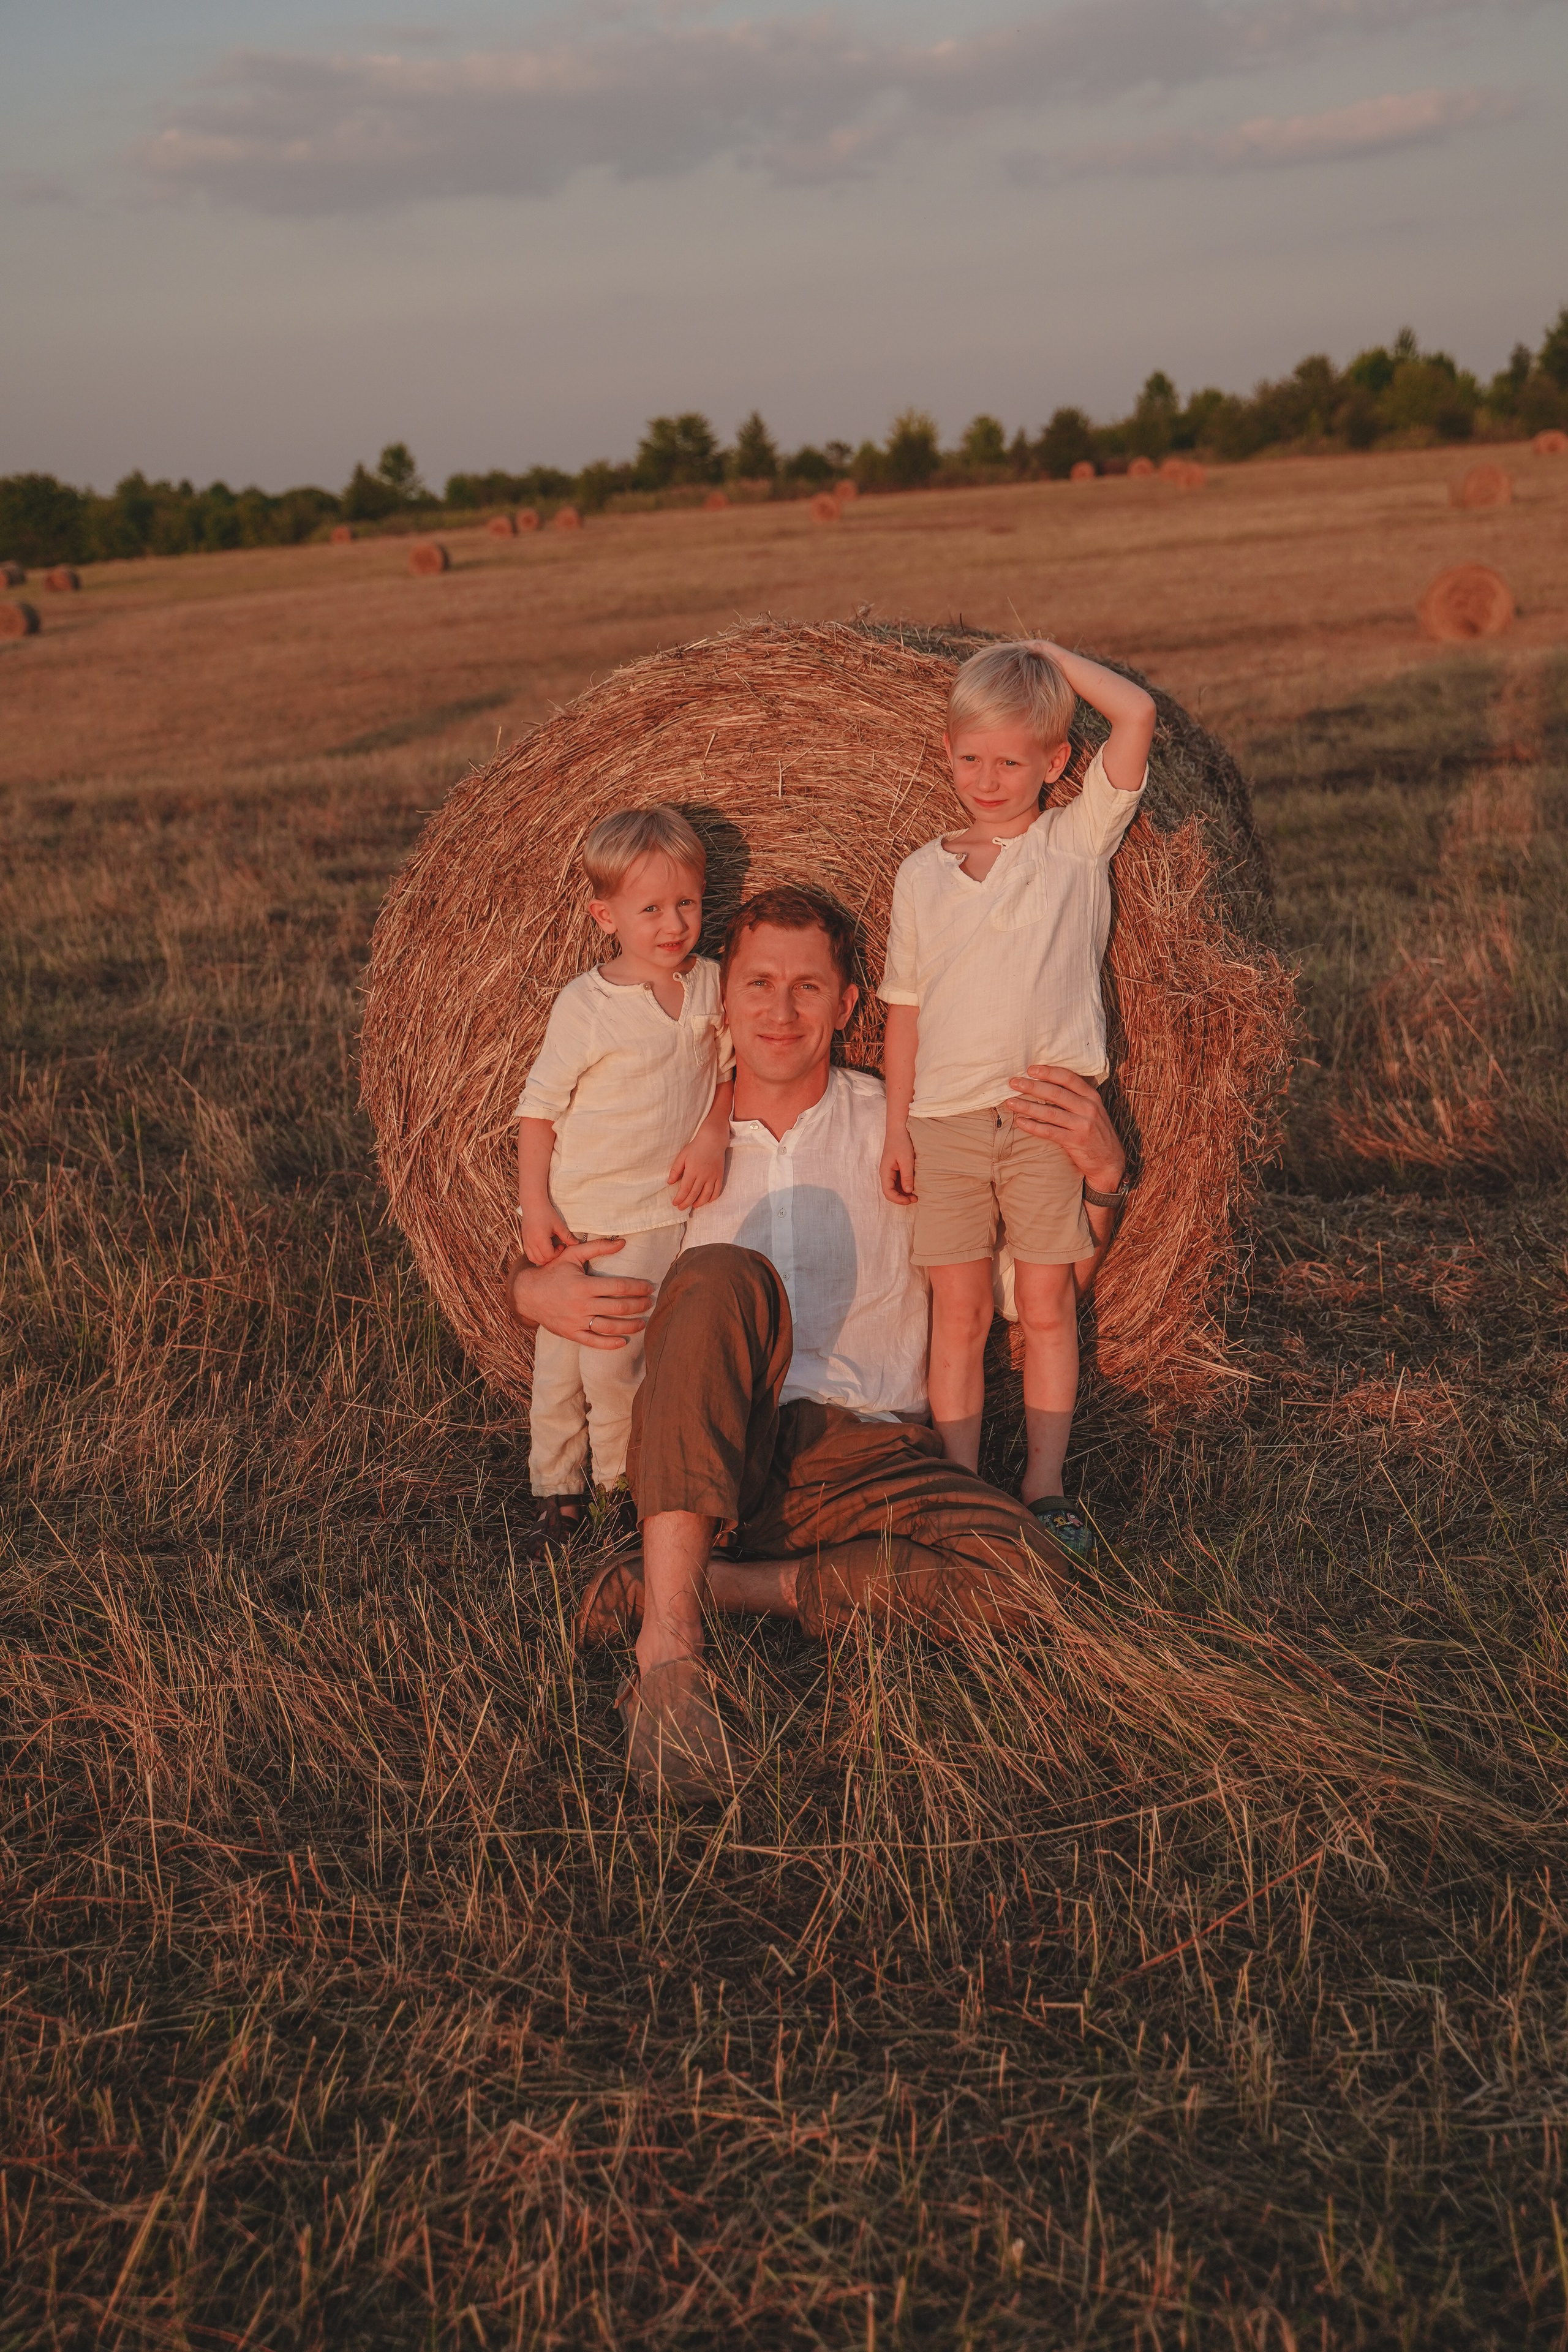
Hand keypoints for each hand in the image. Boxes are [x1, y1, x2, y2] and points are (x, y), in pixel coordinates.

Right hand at [507, 1234, 654, 1349]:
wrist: (527, 1294)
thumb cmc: (553, 1271)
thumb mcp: (572, 1255)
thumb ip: (597, 1247)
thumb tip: (623, 1243)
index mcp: (584, 1285)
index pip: (618, 1287)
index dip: (637, 1288)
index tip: (649, 1287)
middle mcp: (581, 1305)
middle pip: (618, 1308)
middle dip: (638, 1306)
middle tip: (649, 1304)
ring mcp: (576, 1321)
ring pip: (609, 1327)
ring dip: (629, 1326)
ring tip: (642, 1322)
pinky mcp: (571, 1333)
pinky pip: (593, 1342)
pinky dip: (609, 1344)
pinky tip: (623, 1341)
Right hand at [519, 1202, 575, 1266]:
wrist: (533, 1204)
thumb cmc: (546, 1213)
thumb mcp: (559, 1225)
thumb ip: (567, 1236)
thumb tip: (576, 1244)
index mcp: (540, 1239)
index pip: (549, 1255)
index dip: (557, 1253)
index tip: (561, 1245)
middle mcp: (531, 1242)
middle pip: (541, 1259)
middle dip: (551, 1257)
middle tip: (556, 1248)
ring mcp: (526, 1242)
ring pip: (534, 1259)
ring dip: (543, 1258)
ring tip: (550, 1249)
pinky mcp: (524, 1241)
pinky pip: (529, 1254)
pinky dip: (536, 1255)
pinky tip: (543, 1248)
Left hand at [667, 1138, 725, 1212]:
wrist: (713, 1140)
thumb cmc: (696, 1147)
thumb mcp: (682, 1156)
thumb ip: (676, 1170)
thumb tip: (670, 1182)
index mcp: (692, 1171)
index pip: (684, 1189)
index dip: (679, 1198)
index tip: (675, 1203)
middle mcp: (703, 1176)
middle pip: (694, 1194)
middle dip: (686, 1203)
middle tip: (681, 1208)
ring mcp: (712, 1177)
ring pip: (706, 1195)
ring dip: (699, 1203)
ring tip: (693, 1205)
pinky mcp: (720, 1176)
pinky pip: (717, 1191)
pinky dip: (712, 1198)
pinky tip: (707, 1200)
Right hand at [879, 1125, 917, 1205]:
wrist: (898, 1128)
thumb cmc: (901, 1142)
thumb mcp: (906, 1160)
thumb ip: (907, 1176)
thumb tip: (908, 1191)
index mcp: (885, 1172)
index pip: (888, 1192)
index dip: (898, 1200)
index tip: (910, 1200)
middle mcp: (886, 1173)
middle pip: (891, 1192)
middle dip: (902, 1198)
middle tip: (915, 1199)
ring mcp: (890, 1171)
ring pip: (895, 1188)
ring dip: (904, 1193)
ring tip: (916, 1194)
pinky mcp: (895, 1168)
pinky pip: (898, 1181)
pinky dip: (905, 1186)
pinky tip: (914, 1185)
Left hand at [1004, 1065, 1125, 1192]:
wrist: (1110, 1162)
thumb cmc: (1095, 1133)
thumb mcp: (1092, 1111)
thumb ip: (1076, 1098)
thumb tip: (1046, 1084)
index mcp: (1092, 1097)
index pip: (1068, 1078)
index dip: (1048, 1072)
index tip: (1030, 1069)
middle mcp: (1089, 1108)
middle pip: (1055, 1092)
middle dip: (1032, 1086)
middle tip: (1013, 1083)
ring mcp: (1083, 1125)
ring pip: (1050, 1112)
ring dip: (1027, 1106)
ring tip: (1010, 1102)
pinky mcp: (1076, 1141)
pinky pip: (1049, 1131)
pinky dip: (1033, 1126)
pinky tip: (1020, 1122)